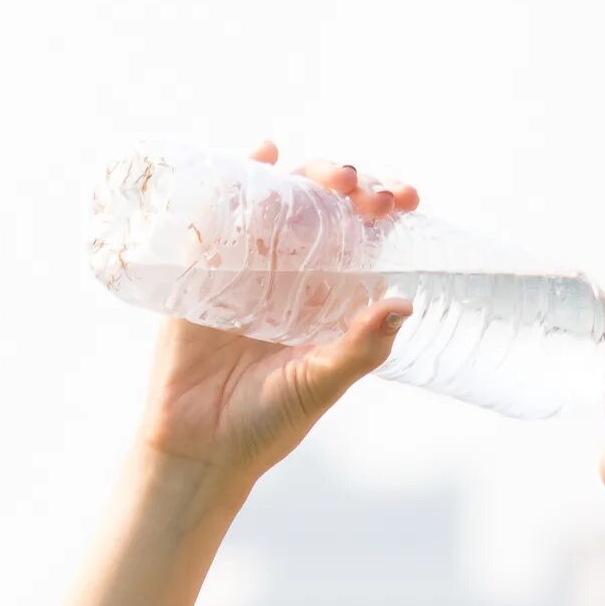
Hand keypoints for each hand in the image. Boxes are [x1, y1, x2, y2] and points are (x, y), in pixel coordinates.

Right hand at [131, 139, 421, 485]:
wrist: (198, 451)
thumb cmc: (266, 425)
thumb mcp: (320, 384)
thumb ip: (360, 348)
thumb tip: (405, 303)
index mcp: (324, 299)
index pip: (360, 239)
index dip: (383, 212)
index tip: (406, 200)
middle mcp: (288, 277)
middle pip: (320, 210)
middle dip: (346, 187)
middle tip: (361, 188)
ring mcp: (244, 270)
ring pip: (276, 204)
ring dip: (303, 178)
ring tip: (327, 174)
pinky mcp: (202, 273)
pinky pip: (220, 218)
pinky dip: (239, 179)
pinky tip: (263, 154)